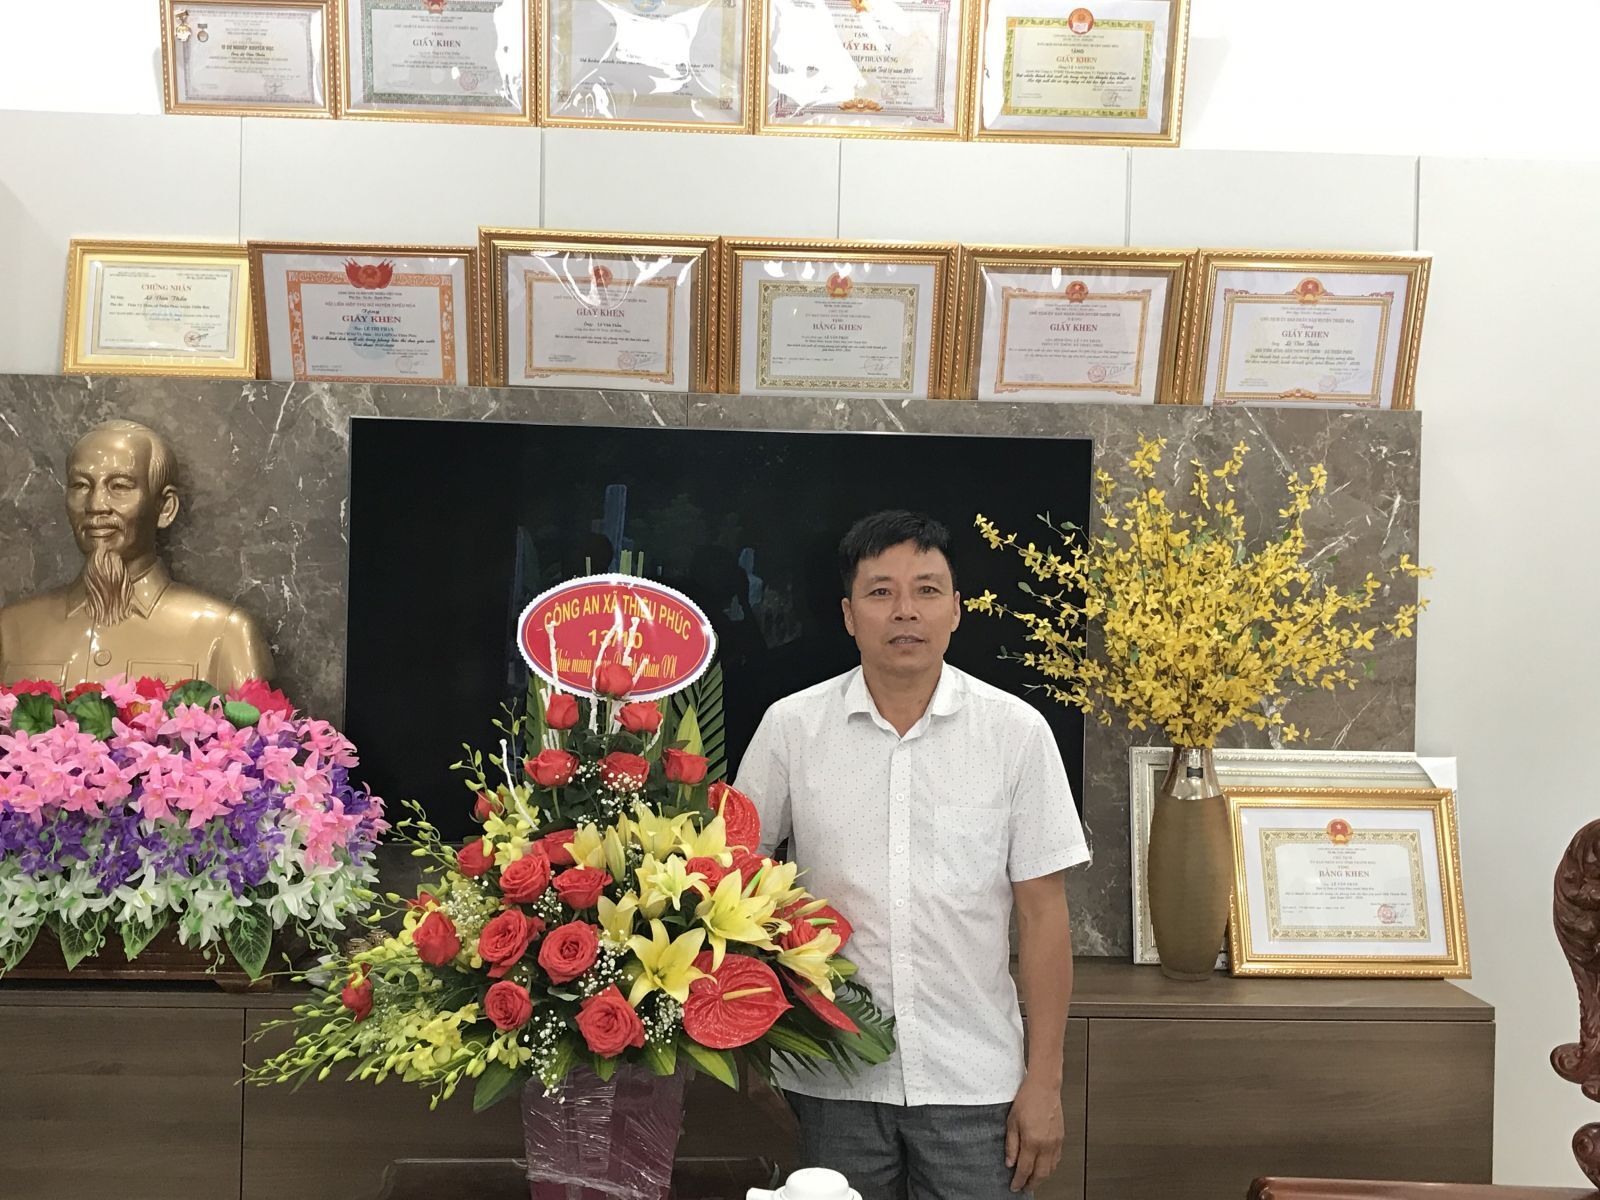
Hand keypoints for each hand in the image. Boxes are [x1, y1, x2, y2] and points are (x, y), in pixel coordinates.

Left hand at [1005, 1076, 1063, 1192]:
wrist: (1044, 1086)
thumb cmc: (1027, 1099)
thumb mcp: (1012, 1122)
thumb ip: (1011, 1145)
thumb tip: (1010, 1162)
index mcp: (1032, 1141)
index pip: (1025, 1169)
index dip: (1019, 1181)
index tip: (1014, 1186)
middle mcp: (1046, 1144)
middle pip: (1040, 1174)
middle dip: (1032, 1183)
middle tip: (1024, 1187)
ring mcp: (1056, 1142)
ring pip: (1051, 1169)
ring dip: (1042, 1177)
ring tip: (1033, 1180)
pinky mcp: (1061, 1138)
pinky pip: (1057, 1159)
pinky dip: (1050, 1167)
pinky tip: (1044, 1166)